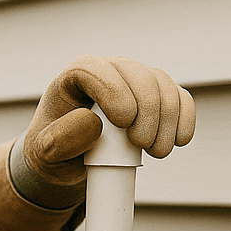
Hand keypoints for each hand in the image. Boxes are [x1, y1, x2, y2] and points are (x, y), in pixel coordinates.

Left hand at [10, 55, 195, 208]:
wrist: (70, 161)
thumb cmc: (54, 152)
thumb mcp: (46, 154)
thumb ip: (60, 140)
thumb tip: (92, 122)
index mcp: (75, 76)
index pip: (95, 69)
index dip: (114, 90)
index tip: (123, 122)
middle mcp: (109, 71)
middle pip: (137, 75)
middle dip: (148, 110)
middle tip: (143, 145)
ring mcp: (135, 81)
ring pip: (162, 85)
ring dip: (167, 120)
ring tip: (157, 152)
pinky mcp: (157, 96)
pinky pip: (179, 98)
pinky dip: (185, 119)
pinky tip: (180, 141)